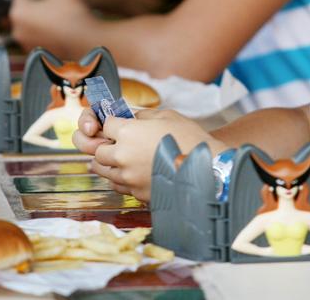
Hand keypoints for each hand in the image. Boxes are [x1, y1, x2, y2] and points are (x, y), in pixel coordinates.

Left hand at [9, 0, 95, 57]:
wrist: (85, 41)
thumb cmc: (71, 13)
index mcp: (17, 11)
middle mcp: (17, 30)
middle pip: (23, 10)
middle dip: (34, 4)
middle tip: (50, 0)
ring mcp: (26, 44)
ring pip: (29, 26)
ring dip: (38, 19)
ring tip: (55, 15)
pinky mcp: (36, 54)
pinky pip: (36, 38)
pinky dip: (43, 33)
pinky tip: (57, 29)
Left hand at [74, 109, 227, 201]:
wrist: (212, 171)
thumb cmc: (192, 140)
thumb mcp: (167, 116)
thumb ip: (143, 116)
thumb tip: (129, 119)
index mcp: (128, 133)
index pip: (105, 125)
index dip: (110, 123)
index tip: (116, 123)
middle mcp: (123, 156)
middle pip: (97, 150)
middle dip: (104, 144)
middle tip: (113, 142)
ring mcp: (128, 177)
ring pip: (102, 170)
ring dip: (106, 162)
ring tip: (118, 157)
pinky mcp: (136, 193)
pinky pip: (117, 186)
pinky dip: (119, 178)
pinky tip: (129, 172)